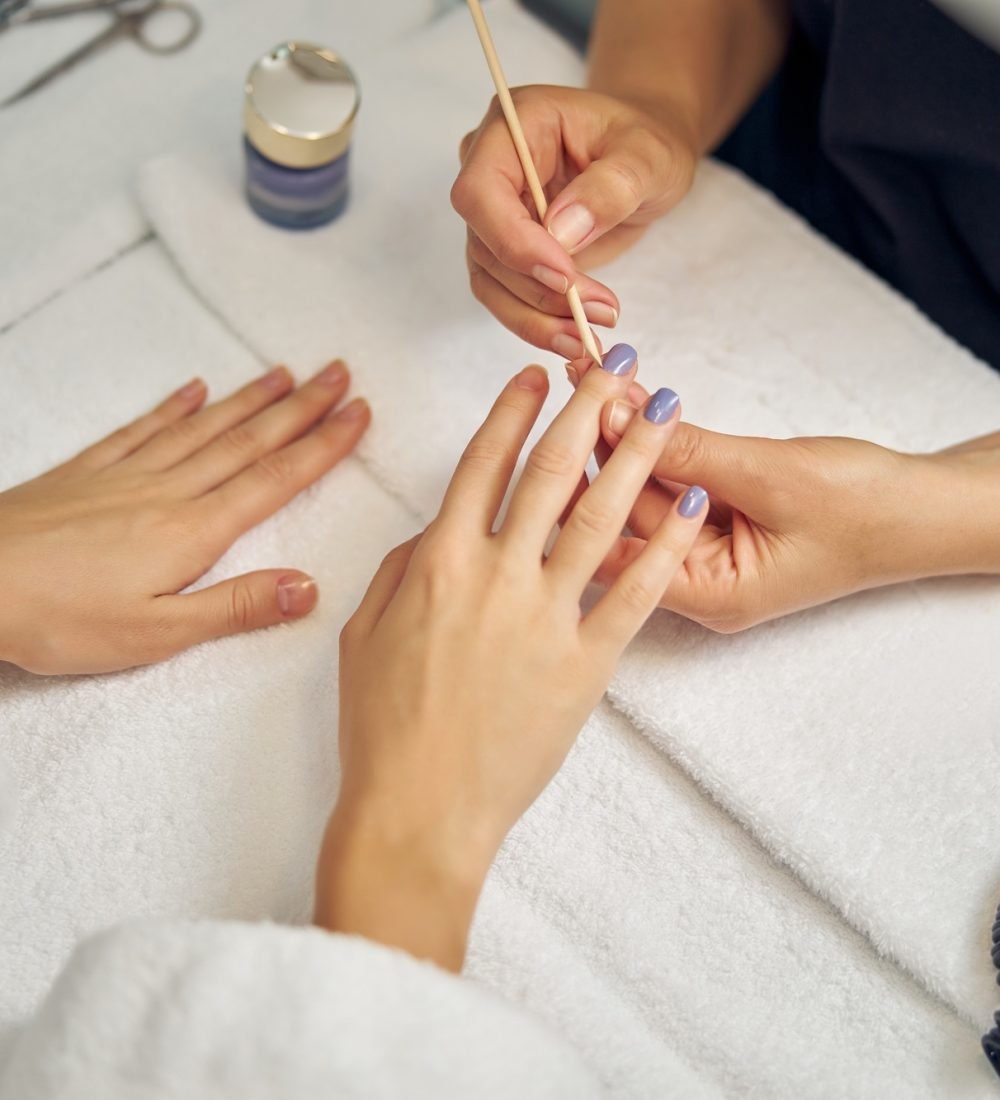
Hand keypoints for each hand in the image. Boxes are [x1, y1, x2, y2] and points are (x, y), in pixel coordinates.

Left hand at [0, 362, 369, 674]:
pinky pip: (142, 428)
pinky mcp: (87, 472)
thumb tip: (308, 588)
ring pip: (204, 426)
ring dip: (251, 399)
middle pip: (248, 441)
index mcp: (193, 530)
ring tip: (286, 373)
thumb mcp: (157, 632)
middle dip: (301, 408)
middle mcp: (168, 490)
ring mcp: (125, 474)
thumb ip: (235, 608)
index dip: (322, 446)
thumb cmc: (58, 615)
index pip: (274, 481)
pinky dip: (173, 406)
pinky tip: (193, 389)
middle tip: (339, 375)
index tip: (357, 415)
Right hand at [315, 348, 707, 969]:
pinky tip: (694, 503)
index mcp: (438, 560)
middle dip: (589, 410)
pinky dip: (669, 544)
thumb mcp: (365, 632)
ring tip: (666, 410)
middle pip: (552, 473)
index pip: (484, 464)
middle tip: (620, 367)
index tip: (537, 376)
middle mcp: (497, 573)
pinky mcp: (587, 663)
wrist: (420, 810)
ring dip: (638, 456)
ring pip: (601, 516)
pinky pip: (635, 592)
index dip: (513, 412)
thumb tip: (438, 528)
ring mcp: (546, 616)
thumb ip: (403, 567)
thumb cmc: (382, 727)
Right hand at [451, 86, 697, 358]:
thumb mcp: (648, 157)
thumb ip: (610, 187)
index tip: (565, 275)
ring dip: (536, 316)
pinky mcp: (505, 250)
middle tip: (596, 313)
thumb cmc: (646, 146)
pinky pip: (506, 296)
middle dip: (536, 288)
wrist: (643, 164)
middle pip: (484, 244)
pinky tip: (577, 332)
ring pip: (490, 280)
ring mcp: (493, 212)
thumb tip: (561, 230)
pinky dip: (538, 321)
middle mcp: (491, 166)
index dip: (514, 241)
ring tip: (590, 333)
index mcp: (516, 124)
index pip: (482, 191)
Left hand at [595, 393, 999, 631]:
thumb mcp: (769, 475)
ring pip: (649, 494)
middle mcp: (699, 584)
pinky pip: (677, 484)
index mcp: (709, 596)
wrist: (921, 508)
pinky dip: (660, 444)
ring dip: (628, 438)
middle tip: (579, 385)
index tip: (563, 433)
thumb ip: (690, 452)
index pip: (621, 552)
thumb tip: (619, 417)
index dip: (588, 492)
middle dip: (606, 451)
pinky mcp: (719, 524)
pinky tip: (632, 401)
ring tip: (597, 378)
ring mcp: (708, 554)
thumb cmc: (861, 508)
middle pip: (628, 518)